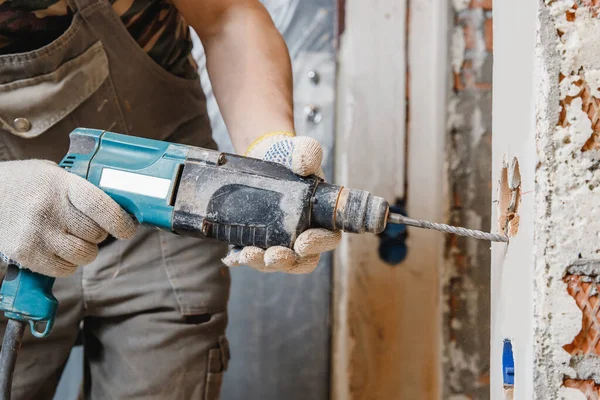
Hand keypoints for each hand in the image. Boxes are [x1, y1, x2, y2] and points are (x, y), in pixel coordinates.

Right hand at [0, 160, 136, 276]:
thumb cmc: (26, 185)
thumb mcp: (54, 175)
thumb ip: (83, 188)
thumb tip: (122, 207)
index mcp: (61, 185)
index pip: (100, 207)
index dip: (120, 222)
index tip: (127, 229)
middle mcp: (49, 209)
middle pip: (96, 235)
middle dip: (98, 234)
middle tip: (85, 227)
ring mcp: (36, 233)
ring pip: (84, 255)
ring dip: (84, 250)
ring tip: (70, 238)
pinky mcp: (25, 254)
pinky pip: (65, 269)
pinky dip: (67, 263)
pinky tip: (56, 249)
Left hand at [222, 132, 341, 273]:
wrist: (263, 154)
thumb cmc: (289, 157)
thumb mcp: (300, 151)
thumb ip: (308, 153)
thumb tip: (306, 163)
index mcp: (321, 218)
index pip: (327, 238)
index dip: (318, 244)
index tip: (303, 241)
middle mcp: (302, 234)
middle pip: (300, 261)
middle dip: (287, 262)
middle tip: (274, 255)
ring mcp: (279, 241)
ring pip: (274, 262)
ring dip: (262, 263)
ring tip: (249, 254)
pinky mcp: (256, 239)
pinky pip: (250, 256)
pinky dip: (241, 259)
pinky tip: (233, 257)